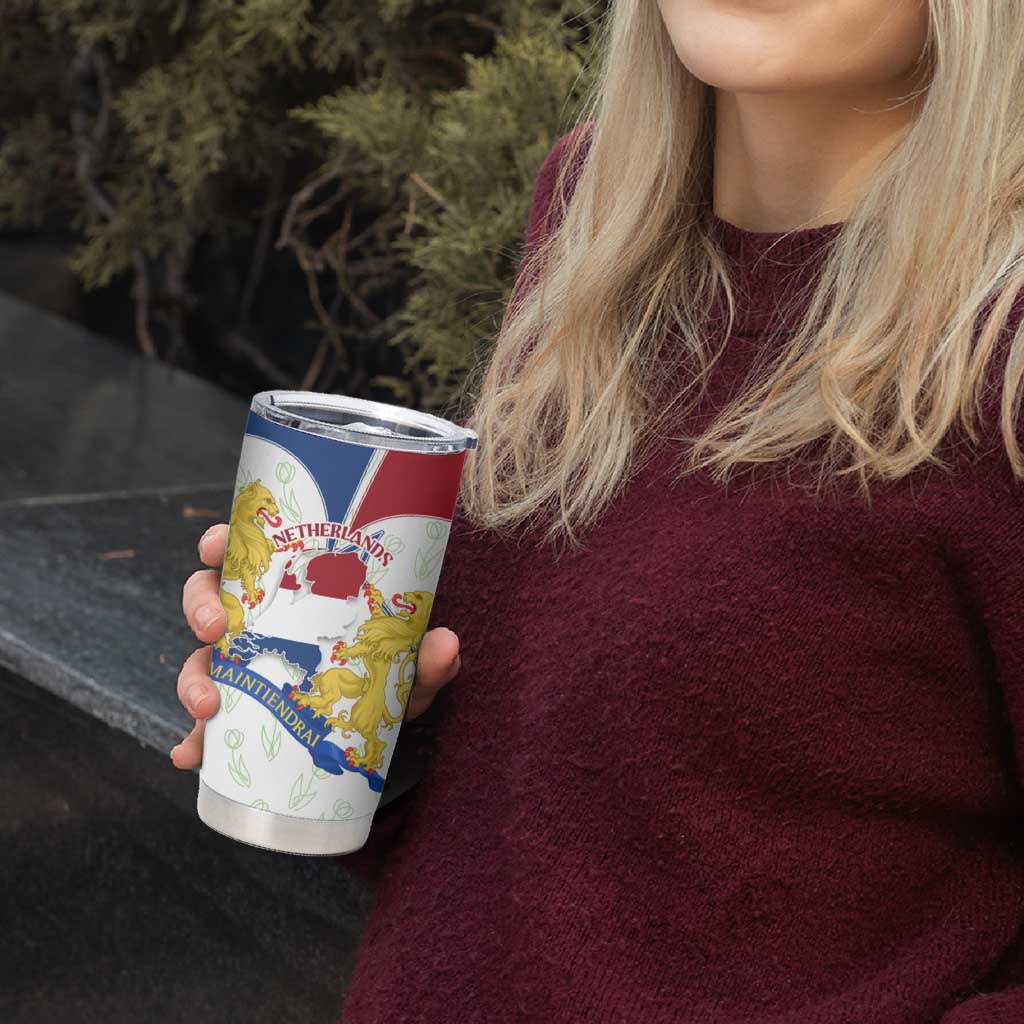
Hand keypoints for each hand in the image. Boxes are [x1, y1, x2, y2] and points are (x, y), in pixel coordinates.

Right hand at [169, 523, 461, 768]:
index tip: (215, 546)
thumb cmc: (388, 672)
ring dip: (192, 679)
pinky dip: (194, 741)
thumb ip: (426, 656)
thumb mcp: (408, 664)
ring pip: (199, 660)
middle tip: (214, 628)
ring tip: (207, 706)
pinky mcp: (241, 713)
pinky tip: (192, 756)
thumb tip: (446, 644)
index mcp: (291, 590)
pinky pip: (206, 726)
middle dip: (200, 608)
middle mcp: (259, 622)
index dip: (220, 542)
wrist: (383, 726)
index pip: (247, 552)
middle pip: (207, 599)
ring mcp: (244, 667)